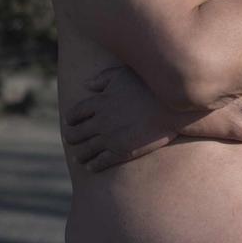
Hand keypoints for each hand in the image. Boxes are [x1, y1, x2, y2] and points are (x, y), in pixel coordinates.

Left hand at [62, 66, 178, 172]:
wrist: (171, 108)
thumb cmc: (150, 87)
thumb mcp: (124, 75)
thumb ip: (103, 79)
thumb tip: (86, 84)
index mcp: (99, 102)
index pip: (76, 113)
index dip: (71, 119)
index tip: (69, 122)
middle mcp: (100, 121)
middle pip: (77, 132)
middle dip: (72, 137)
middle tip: (70, 140)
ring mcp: (110, 138)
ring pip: (86, 149)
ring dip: (80, 154)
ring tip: (78, 158)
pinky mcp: (121, 152)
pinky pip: (101, 161)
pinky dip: (93, 165)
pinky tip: (90, 167)